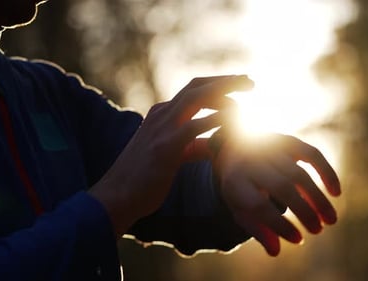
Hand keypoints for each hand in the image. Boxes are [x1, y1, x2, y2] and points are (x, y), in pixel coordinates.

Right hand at [89, 75, 253, 236]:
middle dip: (225, 81)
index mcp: (161, 115)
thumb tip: (212, 145)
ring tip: (248, 93)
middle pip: (197, 86)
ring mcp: (161, 128)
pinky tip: (235, 122)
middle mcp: (161, 115)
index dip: (217, 85)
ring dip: (224, 92)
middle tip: (250, 81)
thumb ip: (191, 147)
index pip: (192, 90)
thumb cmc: (143, 180)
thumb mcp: (170, 157)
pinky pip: (195, 126)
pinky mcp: (165, 146)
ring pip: (196, 97)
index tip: (239, 86)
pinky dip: (217, 120)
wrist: (117, 197)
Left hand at [213, 133, 340, 255]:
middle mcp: (251, 161)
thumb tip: (276, 252)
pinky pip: (311, 154)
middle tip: (318, 230)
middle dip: (303, 211)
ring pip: (298, 174)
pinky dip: (326, 172)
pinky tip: (336, 192)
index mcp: (235, 180)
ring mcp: (270, 147)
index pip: (258, 205)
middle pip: (281, 187)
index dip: (279, 224)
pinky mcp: (287, 141)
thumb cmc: (241, 187)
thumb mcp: (240, 208)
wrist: (234, 149)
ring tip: (330, 220)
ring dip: (317, 198)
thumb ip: (257, 229)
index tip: (298, 239)